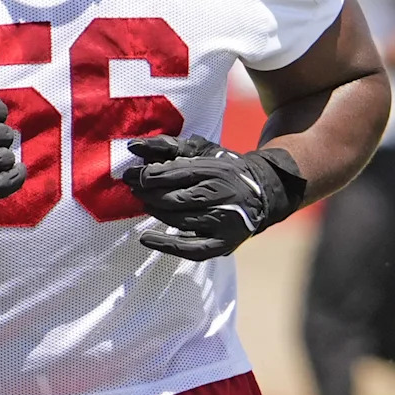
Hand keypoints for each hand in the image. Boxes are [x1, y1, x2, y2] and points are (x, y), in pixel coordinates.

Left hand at [122, 134, 305, 259]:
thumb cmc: (227, 171)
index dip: (149, 176)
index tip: (131, 175)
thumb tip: (135, 146)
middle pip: (175, 198)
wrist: (263, 193)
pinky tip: (146, 238)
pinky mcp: (224, 243)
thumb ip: (173, 149)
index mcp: (218, 170)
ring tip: (144, 204)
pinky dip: (166, 244)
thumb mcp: (206, 152)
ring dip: (156, 212)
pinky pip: (190, 249)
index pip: (176, 173)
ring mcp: (224, 222)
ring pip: (180, 220)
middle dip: (149, 194)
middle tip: (133, 189)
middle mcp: (222, 195)